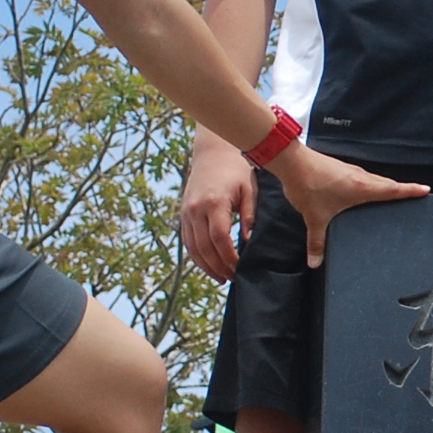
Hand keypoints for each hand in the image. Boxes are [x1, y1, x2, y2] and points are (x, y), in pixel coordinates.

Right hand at [180, 137, 258, 281]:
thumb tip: (248, 241)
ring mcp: (186, 212)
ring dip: (206, 265)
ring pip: (192, 247)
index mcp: (214, 203)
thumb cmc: (236, 171)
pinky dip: (197, 255)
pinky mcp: (183, 213)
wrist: (212, 153)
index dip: (228, 257)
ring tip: (221, 278)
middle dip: (218, 266)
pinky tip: (209, 265)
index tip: (239, 269)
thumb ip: (249, 216)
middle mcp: (196, 209)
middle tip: (232, 279)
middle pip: (204, 247)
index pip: (219, 238)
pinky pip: (187, 240)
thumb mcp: (249, 190)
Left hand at [267, 143, 428, 267]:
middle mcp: (361, 177)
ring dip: (385, 186)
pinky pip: (363, 177)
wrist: (293, 163)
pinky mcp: (341, 169)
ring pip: (375, 179)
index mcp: (362, 188)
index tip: (426, 190)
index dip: (410, 190)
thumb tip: (315, 262)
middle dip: (402, 189)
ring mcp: (351, 171)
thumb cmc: (309, 187)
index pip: (393, 190)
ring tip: (392, 194)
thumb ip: (316, 242)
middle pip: (387, 183)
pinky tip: (362, 192)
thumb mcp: (315, 218)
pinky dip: (370, 184)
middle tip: (414, 194)